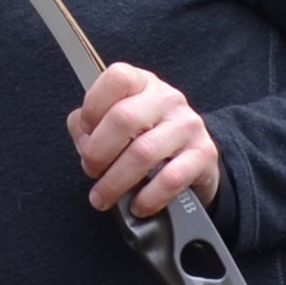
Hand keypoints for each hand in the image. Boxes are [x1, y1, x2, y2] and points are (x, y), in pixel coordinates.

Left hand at [68, 62, 220, 220]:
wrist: (192, 159)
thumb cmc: (144, 138)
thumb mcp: (115, 122)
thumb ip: (88, 124)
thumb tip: (82, 139)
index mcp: (142, 83)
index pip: (117, 79)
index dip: (92, 107)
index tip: (85, 134)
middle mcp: (167, 98)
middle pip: (124, 118)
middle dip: (98, 152)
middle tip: (92, 171)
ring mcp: (187, 125)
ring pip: (143, 153)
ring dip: (115, 182)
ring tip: (104, 197)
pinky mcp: (203, 154)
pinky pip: (170, 179)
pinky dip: (147, 197)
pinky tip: (137, 205)